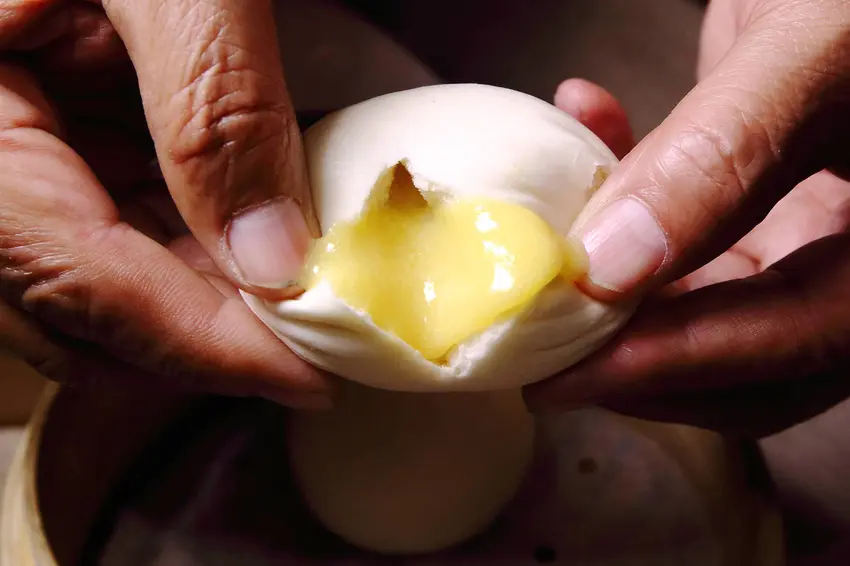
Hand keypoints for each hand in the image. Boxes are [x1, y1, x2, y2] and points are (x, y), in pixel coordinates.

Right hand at [0, 0, 328, 407]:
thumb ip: (213, 108)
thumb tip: (275, 256)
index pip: (84, 283)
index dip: (208, 347)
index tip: (312, 380)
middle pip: (85, 307)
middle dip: (206, 339)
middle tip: (314, 343)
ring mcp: (5, 152)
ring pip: (102, 279)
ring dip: (206, 299)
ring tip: (300, 294)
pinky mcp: (43, 136)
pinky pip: (112, 223)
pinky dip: (191, 244)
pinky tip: (254, 231)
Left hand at [525, 0, 849, 436]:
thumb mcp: (816, 50)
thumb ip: (720, 154)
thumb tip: (607, 265)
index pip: (797, 338)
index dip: (678, 362)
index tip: (567, 373)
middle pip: (747, 349)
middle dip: (634, 355)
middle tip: (539, 352)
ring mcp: (810, 221)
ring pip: (702, 296)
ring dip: (612, 275)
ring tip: (543, 249)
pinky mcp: (762, 189)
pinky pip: (685, 223)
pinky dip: (626, 190)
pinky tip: (585, 121)